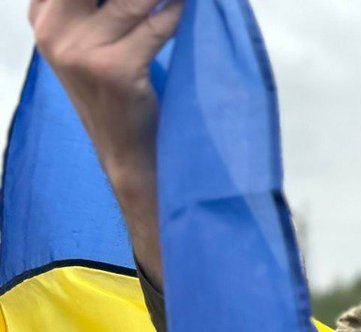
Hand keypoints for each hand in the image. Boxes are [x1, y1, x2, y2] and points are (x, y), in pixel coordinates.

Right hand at [29, 0, 183, 285]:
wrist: (126, 155)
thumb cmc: (115, 96)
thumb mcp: (86, 44)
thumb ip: (94, 8)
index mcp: (43, 19)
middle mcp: (53, 32)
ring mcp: (80, 52)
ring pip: (131, 0)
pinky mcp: (114, 70)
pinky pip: (154, 27)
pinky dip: (174, 13)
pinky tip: (185, 7)